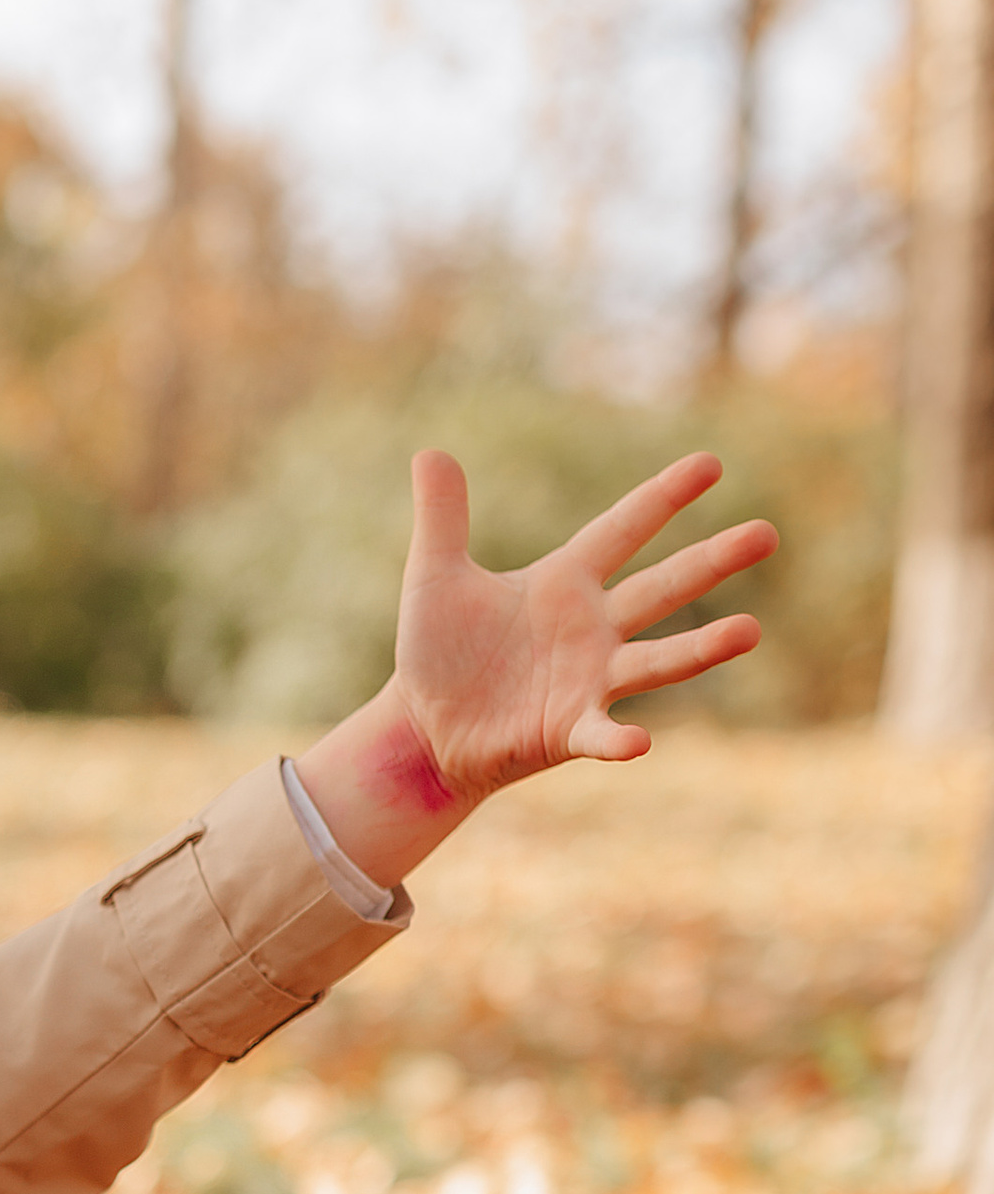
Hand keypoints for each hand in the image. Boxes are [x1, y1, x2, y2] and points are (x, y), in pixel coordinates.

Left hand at [295, 449, 774, 892]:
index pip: (623, 529)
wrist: (425, 729)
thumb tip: (430, 452)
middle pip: (664, 587)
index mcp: (565, 582)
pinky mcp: (569, 730)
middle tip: (766, 533)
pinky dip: (618, 738)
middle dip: (713, 561)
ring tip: (751, 631)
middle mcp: (592, 628)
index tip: (711, 464)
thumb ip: (442, 518)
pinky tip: (639, 741)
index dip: (662, 498)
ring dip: (703, 648)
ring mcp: (589, 681)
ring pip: (657, 660)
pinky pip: (601, 733)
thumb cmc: (438, 653)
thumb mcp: (434, 578)